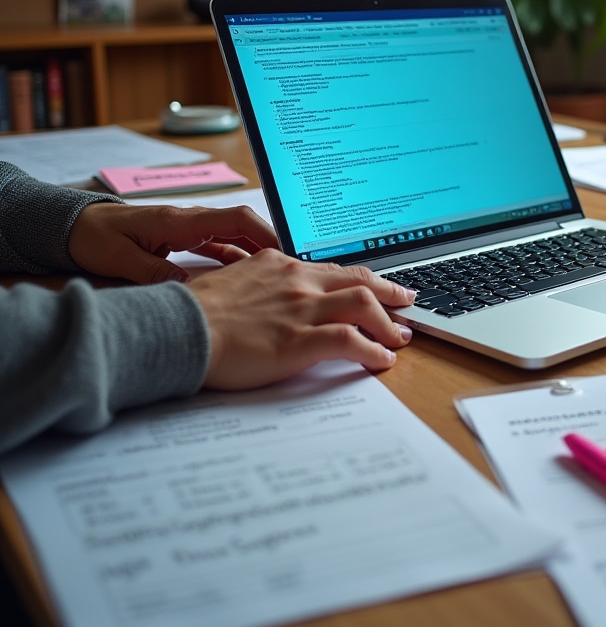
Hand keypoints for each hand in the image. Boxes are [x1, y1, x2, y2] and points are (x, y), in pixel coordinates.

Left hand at [69, 202, 279, 283]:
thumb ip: (153, 272)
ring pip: (236, 237)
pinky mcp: (186, 238)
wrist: (74, 226)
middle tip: (294, 269)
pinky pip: (221, 246)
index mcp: (181, 220)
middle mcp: (192, 220)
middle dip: (272, 244)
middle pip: (244, 226)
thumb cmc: (95, 238)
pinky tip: (252, 277)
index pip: (235, 219)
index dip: (264, 233)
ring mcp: (190, 228)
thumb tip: (187, 288)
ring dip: (258, 253)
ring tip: (280, 277)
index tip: (285, 252)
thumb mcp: (120, 259)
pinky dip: (239, 259)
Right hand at [189, 250, 416, 384]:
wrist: (175, 328)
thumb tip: (269, 293)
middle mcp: (297, 282)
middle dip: (390, 292)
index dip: (363, 280)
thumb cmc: (195, 312)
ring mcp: (301, 310)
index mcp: (280, 266)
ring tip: (400, 338)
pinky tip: (381, 360)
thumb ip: (258, 281)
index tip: (379, 287)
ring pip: (363, 305)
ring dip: (388, 323)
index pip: (334, 270)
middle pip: (359, 281)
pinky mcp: (299, 341)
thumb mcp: (231, 281)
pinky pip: (350, 341)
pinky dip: (372, 350)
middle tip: (408, 301)